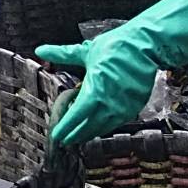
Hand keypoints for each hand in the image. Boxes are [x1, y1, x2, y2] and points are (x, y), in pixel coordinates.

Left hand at [39, 0, 187, 146]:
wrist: (146, 47)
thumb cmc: (117, 47)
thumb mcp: (85, 51)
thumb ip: (62, 54)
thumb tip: (41, 51)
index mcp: (96, 90)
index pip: (77, 115)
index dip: (67, 127)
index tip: (57, 135)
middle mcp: (110, 103)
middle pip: (90, 125)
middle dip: (76, 134)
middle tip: (65, 141)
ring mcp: (124, 107)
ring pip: (104, 126)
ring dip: (91, 133)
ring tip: (79, 137)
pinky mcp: (134, 107)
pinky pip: (116, 122)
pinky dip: (105, 126)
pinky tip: (99, 127)